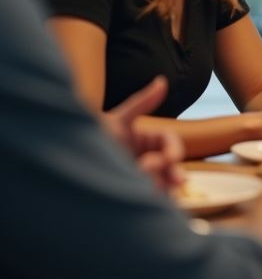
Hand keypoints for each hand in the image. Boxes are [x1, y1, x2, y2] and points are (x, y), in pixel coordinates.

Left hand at [99, 76, 183, 191]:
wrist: (67, 166)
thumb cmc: (92, 139)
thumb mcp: (118, 121)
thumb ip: (141, 103)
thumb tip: (162, 80)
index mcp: (148, 139)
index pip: (170, 142)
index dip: (174, 150)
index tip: (170, 158)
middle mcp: (148, 157)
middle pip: (173, 165)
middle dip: (175, 172)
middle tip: (177, 181)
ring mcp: (143, 176)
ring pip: (166, 182)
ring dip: (163, 185)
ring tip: (150, 189)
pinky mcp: (136, 194)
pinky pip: (153, 198)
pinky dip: (154, 198)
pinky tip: (146, 197)